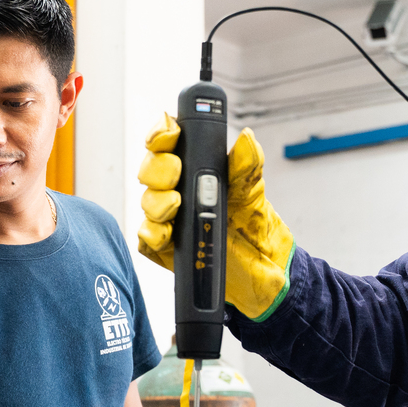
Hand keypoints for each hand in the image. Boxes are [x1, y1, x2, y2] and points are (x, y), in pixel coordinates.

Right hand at [137, 113, 295, 320]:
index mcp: (197, 169)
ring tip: (176, 206)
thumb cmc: (254, 228)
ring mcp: (168, 219)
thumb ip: (247, 165)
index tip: (168, 134)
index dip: (162, 133)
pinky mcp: (163, 247)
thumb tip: (247, 138)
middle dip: (159, 169)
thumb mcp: (253, 194)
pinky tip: (167, 234)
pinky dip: (153, 233)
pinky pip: (146, 237)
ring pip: (146, 202)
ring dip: (157, 202)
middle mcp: (177, 190)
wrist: (261, 273)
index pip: (169, 143)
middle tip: (175, 173)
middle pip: (151, 170)